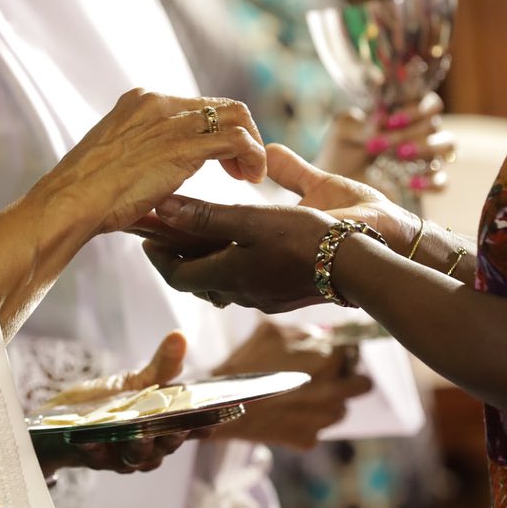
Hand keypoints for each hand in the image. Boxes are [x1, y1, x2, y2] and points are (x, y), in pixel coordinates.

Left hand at [31, 331, 192, 474]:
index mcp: (160, 427)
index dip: (199, 427)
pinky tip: (90, 439)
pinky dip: (95, 448)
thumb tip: (180, 336)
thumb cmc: (106, 403)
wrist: (63, 420)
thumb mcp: (135, 382)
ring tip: (138, 435)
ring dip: (139, 446)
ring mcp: (120, 455)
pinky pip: (97, 457)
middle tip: (176, 428)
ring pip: (136, 457)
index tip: (210, 423)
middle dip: (171, 438)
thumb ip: (161, 366)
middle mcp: (145, 445)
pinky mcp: (93, 457)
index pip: (186, 429)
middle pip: (164, 447)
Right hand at [51, 88, 266, 233]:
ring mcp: (171, 121)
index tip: (222, 162)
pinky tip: (252, 180)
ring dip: (251, 146)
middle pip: (221, 105)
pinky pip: (238, 139)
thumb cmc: (84, 197)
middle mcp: (158, 102)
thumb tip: (158, 177)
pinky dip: (254, 157)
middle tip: (242, 171)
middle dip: (241, 135)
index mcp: (140, 103)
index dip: (217, 131)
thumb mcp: (115, 163)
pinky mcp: (184, 145)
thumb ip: (141, 157)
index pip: (195, 106)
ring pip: (236, 116)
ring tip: (249, 177)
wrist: (68, 203)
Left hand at [139, 145, 418, 311]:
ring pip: (221, 283)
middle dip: (178, 258)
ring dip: (205, 262)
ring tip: (199, 238)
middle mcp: (241, 293)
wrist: (360, 267)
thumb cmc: (308, 239)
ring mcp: (263, 298)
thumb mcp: (253, 219)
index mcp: (227, 276)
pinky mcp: (283, 296)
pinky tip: (242, 248)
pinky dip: (232, 265)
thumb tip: (163, 209)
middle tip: (166, 235)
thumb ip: (207, 216)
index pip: (176, 274)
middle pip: (196, 281)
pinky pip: (245, 283)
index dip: (157, 256)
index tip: (145, 237)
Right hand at [210, 322, 372, 448]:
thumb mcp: (272, 331)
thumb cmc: (246, 363)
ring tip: (301, 396)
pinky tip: (287, 412)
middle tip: (328, 376)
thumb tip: (324, 333)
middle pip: (363, 384)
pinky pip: (320, 428)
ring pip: (342, 409)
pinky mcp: (310, 438)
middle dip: (349, 379)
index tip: (333, 353)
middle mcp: (333, 389)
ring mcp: (323, 418)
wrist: (222, 403)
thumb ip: (304, 330)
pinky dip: (308, 421)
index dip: (343, 351)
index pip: (354, 351)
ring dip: (329, 402)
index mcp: (328, 357)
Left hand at [313, 94, 452, 191]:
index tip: (391, 120)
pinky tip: (410, 184)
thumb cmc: (340, 149)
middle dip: (412, 130)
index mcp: (404, 113)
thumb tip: (381, 118)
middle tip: (386, 143)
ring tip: (399, 155)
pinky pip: (443, 181)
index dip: (417, 107)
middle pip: (435, 122)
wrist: (335, 182)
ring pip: (448, 146)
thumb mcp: (343, 130)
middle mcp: (419, 132)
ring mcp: (425, 158)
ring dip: (426, 148)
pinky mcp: (424, 183)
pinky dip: (431, 182)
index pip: (427, 100)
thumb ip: (361, 122)